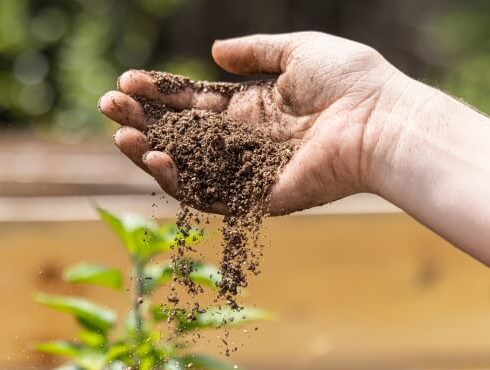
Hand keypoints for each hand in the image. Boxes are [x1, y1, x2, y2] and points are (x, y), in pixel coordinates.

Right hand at [99, 32, 412, 213]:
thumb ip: (255, 51)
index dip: (160, 93)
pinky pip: (207, 195)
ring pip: (186, 166)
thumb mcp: (298, 51)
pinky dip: (178, 180)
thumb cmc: (351, 81)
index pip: (194, 102)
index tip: (128, 82)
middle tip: (107, 105)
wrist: (381, 120)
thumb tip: (213, 51)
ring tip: (121, 134)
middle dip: (143, 118)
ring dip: (149, 152)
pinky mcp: (254, 199)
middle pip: (181, 133)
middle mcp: (244, 141)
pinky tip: (154, 158)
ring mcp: (247, 172)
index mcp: (252, 108)